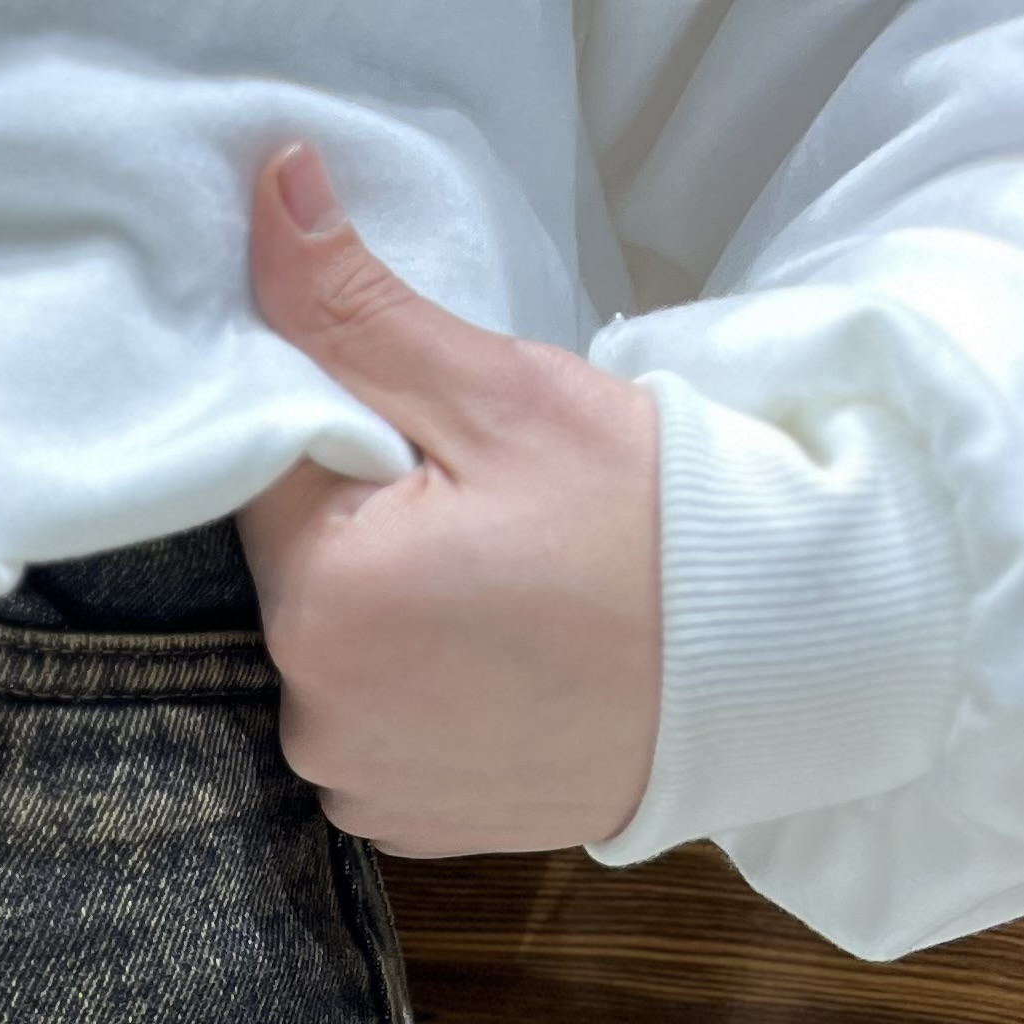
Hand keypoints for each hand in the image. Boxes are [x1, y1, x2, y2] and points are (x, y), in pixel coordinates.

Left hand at [236, 144, 662, 856]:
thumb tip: (272, 197)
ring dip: (392, 618)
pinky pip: (376, 733)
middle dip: (370, 528)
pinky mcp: (402, 825)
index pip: (265, 476)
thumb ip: (361, 313)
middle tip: (491, 521)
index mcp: (318, 602)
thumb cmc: (643, 531)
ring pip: (336, 655)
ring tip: (504, 599)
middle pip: (300, 572)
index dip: (347, 437)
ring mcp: (356, 784)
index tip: (435, 441)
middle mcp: (312, 715)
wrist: (758, 670)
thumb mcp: (501, 398)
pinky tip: (500, 668)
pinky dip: (419, 695)